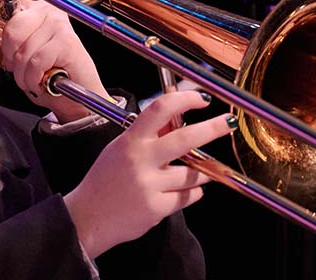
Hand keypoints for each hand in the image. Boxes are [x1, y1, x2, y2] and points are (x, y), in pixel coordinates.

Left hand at [0, 0, 106, 122]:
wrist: (78, 97)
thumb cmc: (49, 72)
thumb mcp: (24, 51)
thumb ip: (12, 33)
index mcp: (36, 10)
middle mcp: (49, 10)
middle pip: (12, 28)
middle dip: (11, 56)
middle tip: (23, 67)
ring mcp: (59, 25)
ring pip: (22, 48)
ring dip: (23, 73)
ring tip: (35, 76)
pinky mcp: (67, 42)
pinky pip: (35, 60)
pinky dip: (34, 77)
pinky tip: (45, 79)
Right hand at [64, 90, 235, 257]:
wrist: (88, 217)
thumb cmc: (103, 183)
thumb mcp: (119, 150)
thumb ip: (146, 137)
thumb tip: (175, 121)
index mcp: (130, 141)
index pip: (159, 109)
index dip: (184, 100)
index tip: (200, 99)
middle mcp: (140, 160)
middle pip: (186, 138)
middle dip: (213, 128)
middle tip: (227, 123)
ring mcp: (149, 184)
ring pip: (194, 173)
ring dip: (201, 172)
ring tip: (196, 172)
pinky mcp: (157, 207)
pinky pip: (189, 196)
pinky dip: (191, 193)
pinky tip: (180, 192)